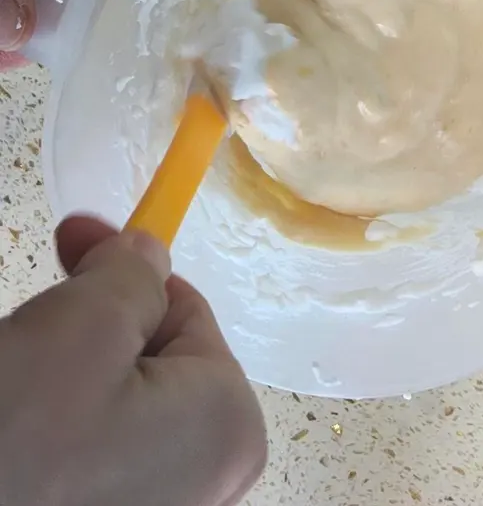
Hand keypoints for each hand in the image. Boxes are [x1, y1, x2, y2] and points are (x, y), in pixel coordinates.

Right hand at [0, 216, 265, 505]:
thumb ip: (133, 276)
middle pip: (150, 359)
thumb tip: (149, 253)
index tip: (73, 235)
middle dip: (89, 323)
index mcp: (228, 424)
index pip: (184, 313)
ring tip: (13, 378)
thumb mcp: (84, 326)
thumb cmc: (21, 437)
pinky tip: (18, 427)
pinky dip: (54, 425)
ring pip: (113, 404)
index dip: (124, 269)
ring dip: (62, 372)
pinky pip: (92, 452)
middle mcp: (211, 481)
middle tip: (34, 314)